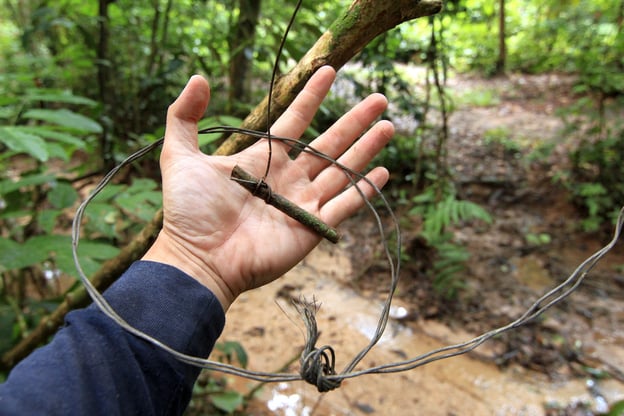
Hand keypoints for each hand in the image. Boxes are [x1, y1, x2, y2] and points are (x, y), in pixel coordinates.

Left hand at [142, 66, 393, 309]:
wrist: (200, 258)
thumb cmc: (189, 212)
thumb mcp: (179, 156)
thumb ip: (184, 116)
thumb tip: (198, 79)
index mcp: (262, 159)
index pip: (294, 121)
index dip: (312, 96)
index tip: (329, 71)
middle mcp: (287, 178)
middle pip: (329, 143)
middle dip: (354, 120)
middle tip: (378, 99)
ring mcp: (302, 203)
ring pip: (342, 170)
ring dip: (366, 148)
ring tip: (388, 125)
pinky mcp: (312, 228)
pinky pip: (344, 206)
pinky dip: (364, 190)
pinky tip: (383, 172)